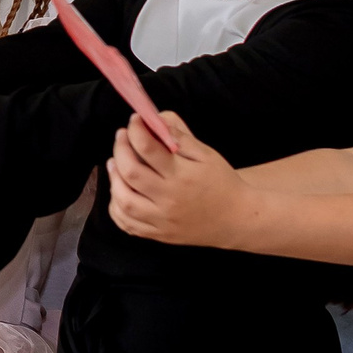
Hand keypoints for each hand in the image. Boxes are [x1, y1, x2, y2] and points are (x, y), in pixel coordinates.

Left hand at [104, 113, 244, 245]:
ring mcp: (163, 220)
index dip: (136, 131)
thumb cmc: (222, 182)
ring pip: (124, 201)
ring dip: (113, 179)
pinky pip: (128, 224)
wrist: (238, 220)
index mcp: (183, 176)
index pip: (149, 149)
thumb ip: (180, 136)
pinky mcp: (159, 235)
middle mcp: (170, 199)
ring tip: (114, 163)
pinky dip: (116, 208)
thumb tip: (155, 118)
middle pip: (131, 173)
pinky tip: (118, 191)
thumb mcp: (207, 154)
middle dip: (120, 150)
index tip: (134, 120)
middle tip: (122, 137)